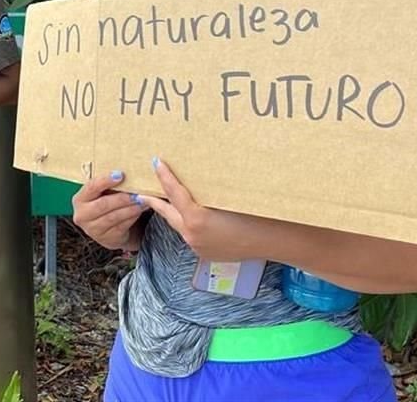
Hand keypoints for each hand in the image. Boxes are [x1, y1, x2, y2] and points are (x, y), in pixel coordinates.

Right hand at [72, 171, 147, 250]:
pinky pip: (122, 226)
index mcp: (80, 199)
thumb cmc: (106, 203)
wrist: (108, 229)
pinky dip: (133, 217)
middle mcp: (82, 215)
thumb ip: (109, 184)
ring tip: (143, 201)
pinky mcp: (107, 239)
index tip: (121, 174)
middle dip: (122, 198)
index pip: (91, 187)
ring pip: (114, 217)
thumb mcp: (102, 193)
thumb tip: (128, 169)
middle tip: (137, 192)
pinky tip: (141, 210)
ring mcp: (93, 230)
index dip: (105, 181)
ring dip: (131, 208)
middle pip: (103, 205)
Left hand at [139, 158, 253, 261]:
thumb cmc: (255, 212)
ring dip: (175, 213)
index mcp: (196, 219)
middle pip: (167, 213)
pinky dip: (190, 225)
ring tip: (167, 200)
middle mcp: (192, 235)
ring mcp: (198, 247)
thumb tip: (194, 180)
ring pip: (180, 225)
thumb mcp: (226, 197)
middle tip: (143, 189)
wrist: (273, 240)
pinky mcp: (206, 254)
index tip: (156, 163)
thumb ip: (205, 192)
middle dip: (155, 201)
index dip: (164, 176)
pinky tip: (195, 217)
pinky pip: (192, 236)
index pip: (174, 192)